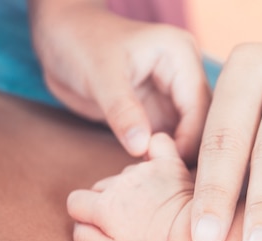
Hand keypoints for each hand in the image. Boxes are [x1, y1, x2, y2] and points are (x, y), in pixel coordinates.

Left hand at [28, 0, 209, 163]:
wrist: (60, 40)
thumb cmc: (79, 42)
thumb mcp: (100, 74)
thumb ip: (122, 110)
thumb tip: (142, 148)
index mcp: (181, 55)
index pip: (200, 106)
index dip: (189, 139)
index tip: (168, 167)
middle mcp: (184, 75)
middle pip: (201, 123)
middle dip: (187, 151)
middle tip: (167, 180)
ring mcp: (173, 95)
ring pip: (189, 135)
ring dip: (175, 158)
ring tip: (160, 180)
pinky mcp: (159, 113)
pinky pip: (170, 140)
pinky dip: (162, 158)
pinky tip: (152, 174)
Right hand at [66, 133, 193, 240]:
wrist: (195, 238)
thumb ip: (85, 236)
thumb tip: (78, 222)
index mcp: (103, 207)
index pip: (75, 201)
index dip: (87, 213)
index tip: (106, 223)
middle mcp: (120, 183)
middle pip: (102, 185)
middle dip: (112, 199)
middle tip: (136, 218)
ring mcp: (145, 170)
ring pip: (127, 171)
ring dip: (136, 183)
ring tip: (155, 205)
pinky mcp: (169, 162)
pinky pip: (157, 142)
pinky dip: (157, 150)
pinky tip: (161, 166)